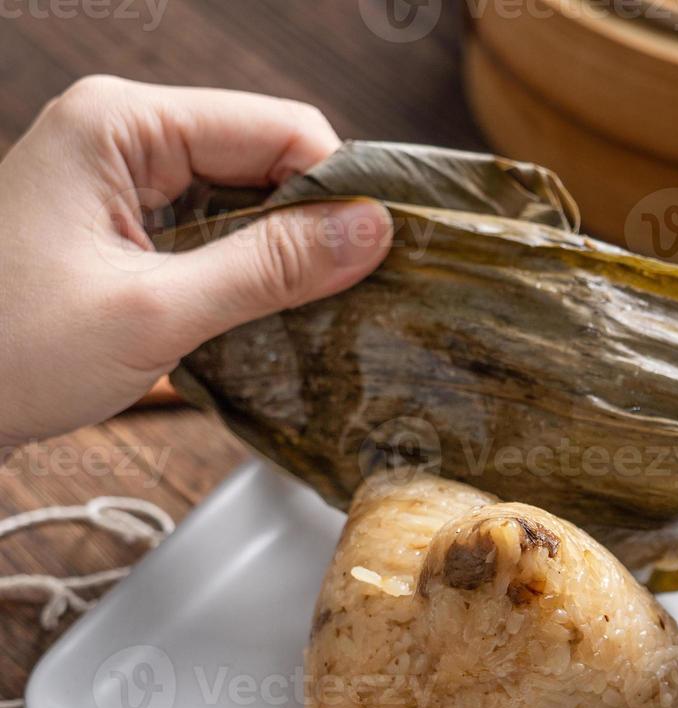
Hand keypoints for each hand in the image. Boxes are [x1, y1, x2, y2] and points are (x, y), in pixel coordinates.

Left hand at [0, 76, 392, 443]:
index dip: (339, 186)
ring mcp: (121, 179)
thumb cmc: (6, 352)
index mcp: (119, 123)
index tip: (380, 253)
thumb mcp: (155, 312)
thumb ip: (270, 266)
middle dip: (314, 222)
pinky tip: (269, 312)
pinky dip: (250, 270)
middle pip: (267, 158)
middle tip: (354, 291)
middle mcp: (122, 134)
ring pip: (248, 197)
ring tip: (315, 309)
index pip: (278, 126)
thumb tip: (373, 230)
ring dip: (284, 253)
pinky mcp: (124, 223)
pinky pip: (216, 229)